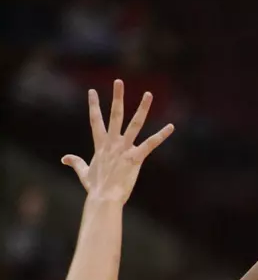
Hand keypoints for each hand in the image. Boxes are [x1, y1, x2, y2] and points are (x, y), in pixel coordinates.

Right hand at [62, 79, 173, 203]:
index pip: (95, 120)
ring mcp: (124, 149)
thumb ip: (76, 162)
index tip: (92, 91)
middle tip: (119, 81)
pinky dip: (161, 135)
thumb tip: (64, 158)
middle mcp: (112, 143)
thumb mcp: (84, 172)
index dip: (94, 105)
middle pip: (115, 114)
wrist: (104, 198)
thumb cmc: (95, 188)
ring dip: (142, 108)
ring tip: (148, 94)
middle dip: (117, 97)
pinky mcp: (136, 157)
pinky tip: (171, 127)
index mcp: (100, 145)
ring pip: (135, 123)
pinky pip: (151, 144)